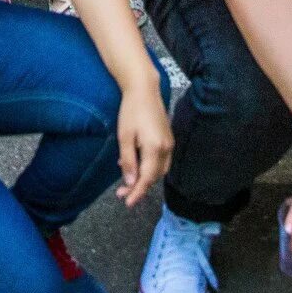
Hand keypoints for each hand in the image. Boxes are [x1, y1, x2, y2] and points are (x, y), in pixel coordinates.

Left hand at [114, 85, 172, 206]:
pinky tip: (134, 164)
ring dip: (144, 177)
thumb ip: (128, 161)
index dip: (137, 192)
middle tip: (122, 194)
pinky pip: (160, 160)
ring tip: (127, 181)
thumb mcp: (124, 137)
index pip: (147, 178)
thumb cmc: (132, 110)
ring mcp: (169, 143)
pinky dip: (148, 167)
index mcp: (155, 148)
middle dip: (139, 187)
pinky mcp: (168, 139)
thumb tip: (130, 183)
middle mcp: (166, 148)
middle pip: (154, 176)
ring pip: (158, 170)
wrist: (144, 89)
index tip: (128, 203)